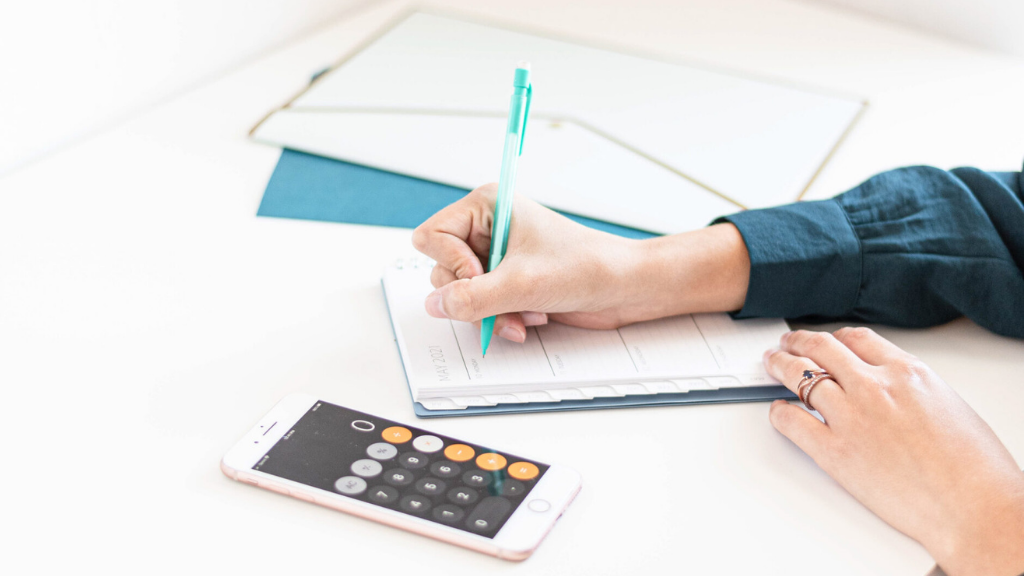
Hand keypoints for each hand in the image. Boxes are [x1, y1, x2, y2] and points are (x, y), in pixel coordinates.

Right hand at [411, 184, 750, 342]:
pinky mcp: (506, 281)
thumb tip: (435, 305)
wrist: (625, 288)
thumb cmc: (586, 267)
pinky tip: (530, 317)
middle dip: (475, 295)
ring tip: (525, 313)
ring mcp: (495, 257)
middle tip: (506, 300)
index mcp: (486, 206)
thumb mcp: (521, 284)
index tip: (482, 276)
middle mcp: (486, 228)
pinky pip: (480, 306)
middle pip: (442, 269)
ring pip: (460, 294)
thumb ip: (470, 297)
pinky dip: (500, 318)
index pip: (432, 236)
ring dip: (490, 312)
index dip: (452, 264)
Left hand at [765, 328, 1023, 575]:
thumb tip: (891, 391)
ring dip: (780, 367)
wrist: (973, 507)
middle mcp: (874, 387)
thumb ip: (912, 390)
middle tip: (787, 344)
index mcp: (907, 373)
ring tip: (772, 365)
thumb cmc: (974, 468)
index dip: (836, 337)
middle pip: (822, 349)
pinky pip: (792, 422)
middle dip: (799, 342)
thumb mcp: (948, 405)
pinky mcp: (834, 451)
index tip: (827, 340)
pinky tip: (778, 412)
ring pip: (800, 377)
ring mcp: (851, 417)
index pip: (858, 339)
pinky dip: (780, 413)